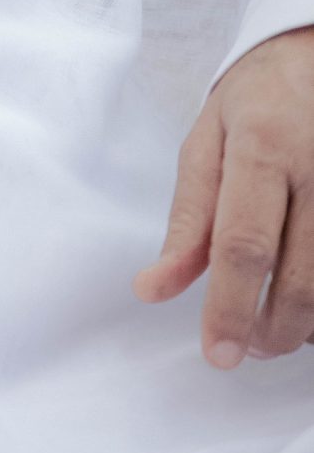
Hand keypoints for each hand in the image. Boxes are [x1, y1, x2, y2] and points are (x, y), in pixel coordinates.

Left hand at [135, 25, 313, 366]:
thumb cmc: (258, 99)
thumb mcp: (206, 140)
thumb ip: (187, 219)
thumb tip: (153, 288)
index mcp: (264, 145)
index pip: (245, 245)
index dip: (231, 308)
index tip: (218, 353)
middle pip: (302, 277)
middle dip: (272, 330)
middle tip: (247, 349)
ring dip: (306, 324)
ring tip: (277, 331)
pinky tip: (309, 303)